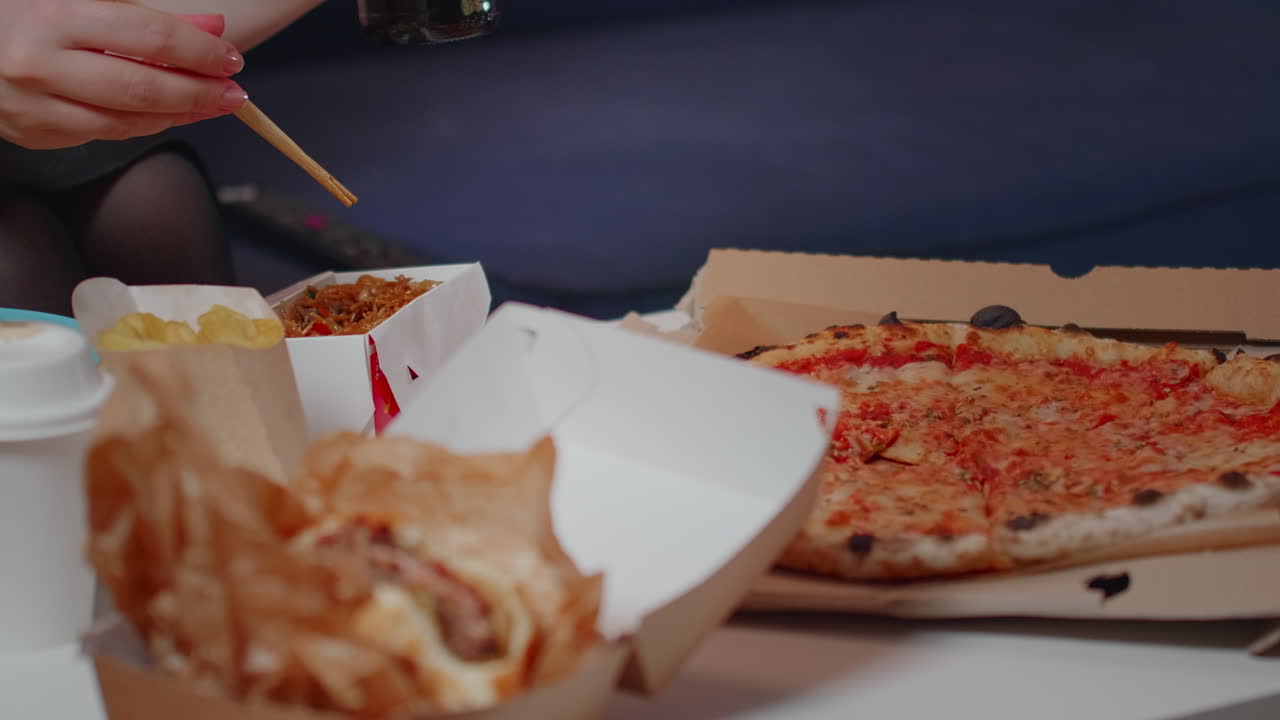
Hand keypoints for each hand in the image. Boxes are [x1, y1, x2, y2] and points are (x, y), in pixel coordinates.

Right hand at [0, 0, 247, 148]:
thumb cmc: (25, 12)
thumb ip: (144, 13)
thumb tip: (212, 28)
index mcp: (52, 17)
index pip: (148, 37)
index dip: (199, 49)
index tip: (229, 57)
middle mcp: (39, 64)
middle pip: (144, 88)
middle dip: (200, 92)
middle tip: (234, 92)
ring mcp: (34, 105)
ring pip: (128, 121)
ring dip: (181, 115)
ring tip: (213, 104)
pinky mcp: (35, 132)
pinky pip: (105, 133)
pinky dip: (146, 124)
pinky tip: (172, 114)